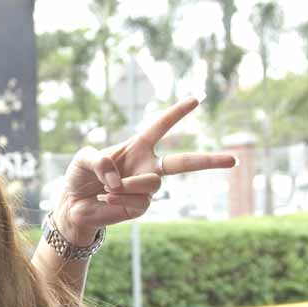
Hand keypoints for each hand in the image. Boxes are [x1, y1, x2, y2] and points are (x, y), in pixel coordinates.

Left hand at [54, 97, 236, 244]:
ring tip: (108, 188)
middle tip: (234, 160)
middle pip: (184, 163)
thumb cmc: (80, 176)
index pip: (161, 126)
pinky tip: (107, 198)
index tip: (197, 99)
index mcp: (137, 146)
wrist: (73, 203)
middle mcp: (147, 166)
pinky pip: (138, 200)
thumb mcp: (83, 158)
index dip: (177, 113)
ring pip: (152, 183)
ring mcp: (146, 188)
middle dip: (210, 161)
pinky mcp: (140, 207)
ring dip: (128, 184)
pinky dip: (119, 197)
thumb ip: (99, 160)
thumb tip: (118, 180)